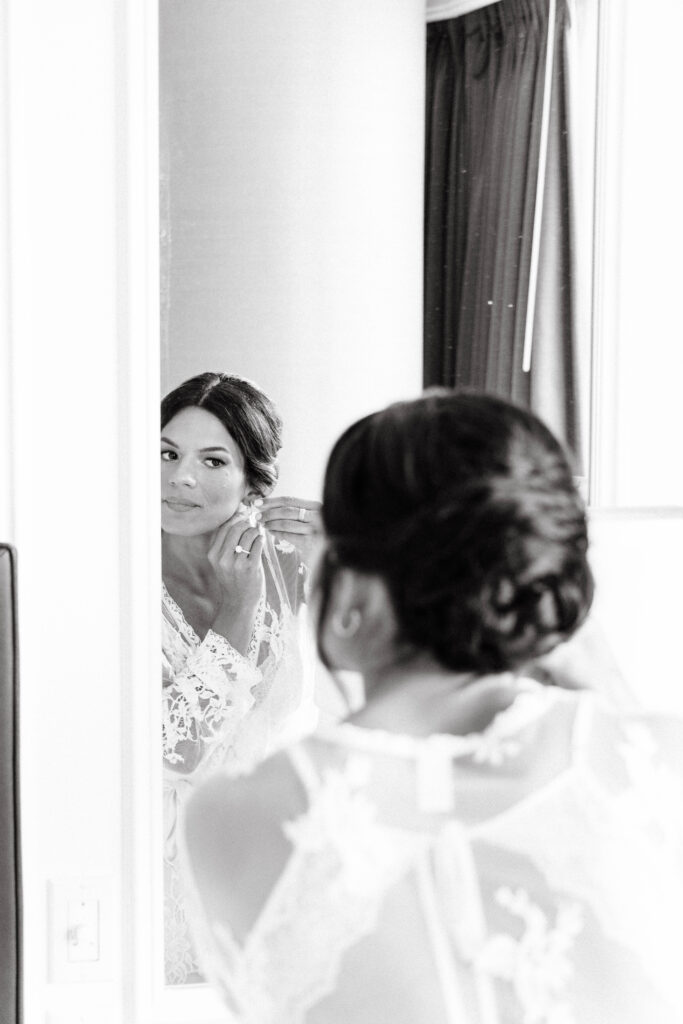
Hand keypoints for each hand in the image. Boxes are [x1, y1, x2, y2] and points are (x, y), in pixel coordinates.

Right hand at [206, 511, 265, 654]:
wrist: (238, 603)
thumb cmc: (232, 579)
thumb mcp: (222, 561)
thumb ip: (227, 543)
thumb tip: (240, 518)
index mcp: (212, 554)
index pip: (223, 528)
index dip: (235, 518)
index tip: (243, 515)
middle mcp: (222, 558)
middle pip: (235, 528)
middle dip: (246, 522)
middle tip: (252, 523)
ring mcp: (236, 563)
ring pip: (248, 534)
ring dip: (255, 531)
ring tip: (257, 533)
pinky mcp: (250, 568)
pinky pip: (258, 544)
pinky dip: (261, 539)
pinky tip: (261, 540)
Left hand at [260, 496, 321, 536]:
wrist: (330, 553)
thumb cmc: (316, 533)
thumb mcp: (310, 518)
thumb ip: (295, 511)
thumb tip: (268, 506)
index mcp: (316, 506)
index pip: (290, 500)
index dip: (272, 501)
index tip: (257, 503)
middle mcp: (316, 515)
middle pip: (286, 510)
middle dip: (268, 513)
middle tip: (257, 516)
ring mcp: (314, 529)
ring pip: (286, 523)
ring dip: (271, 523)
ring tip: (263, 524)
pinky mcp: (310, 542)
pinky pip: (288, 535)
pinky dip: (277, 533)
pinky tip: (271, 532)